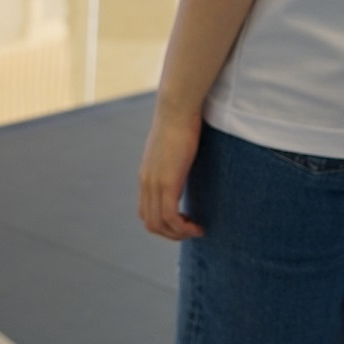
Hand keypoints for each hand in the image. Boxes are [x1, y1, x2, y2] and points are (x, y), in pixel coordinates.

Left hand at [139, 102, 204, 239]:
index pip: (146, 212)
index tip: (184, 221)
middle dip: (171, 234)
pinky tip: (197, 225)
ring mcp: (154, 183)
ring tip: (196, 230)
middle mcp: (146, 183)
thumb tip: (186, 162)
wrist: (176, 109)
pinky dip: (182, 228)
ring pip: (158, 224)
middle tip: (192, 230)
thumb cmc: (180, 122)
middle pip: (150, 223)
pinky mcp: (167, 182)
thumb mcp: (173, 147)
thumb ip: (174, 160)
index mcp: (146, 176)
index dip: (164, 224)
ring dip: (178, 234)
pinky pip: (170, 217)